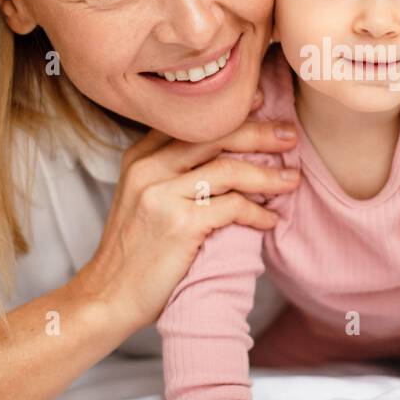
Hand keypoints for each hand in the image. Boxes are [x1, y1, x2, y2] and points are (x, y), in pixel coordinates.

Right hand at [70, 94, 300, 332]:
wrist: (107, 296)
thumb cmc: (134, 252)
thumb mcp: (141, 199)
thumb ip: (170, 172)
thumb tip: (225, 155)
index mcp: (139, 158)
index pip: (190, 122)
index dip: (230, 111)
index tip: (262, 103)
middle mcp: (148, 169)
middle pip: (214, 135)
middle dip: (259, 133)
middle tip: (290, 136)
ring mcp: (162, 195)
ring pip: (229, 169)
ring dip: (268, 175)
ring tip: (292, 180)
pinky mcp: (179, 224)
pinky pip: (233, 207)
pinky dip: (258, 212)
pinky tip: (270, 219)